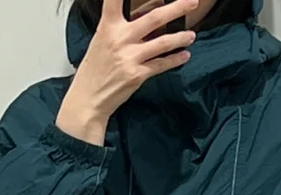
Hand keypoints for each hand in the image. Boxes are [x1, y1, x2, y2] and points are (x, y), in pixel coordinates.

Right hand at [56, 0, 198, 146]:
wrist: (88, 99)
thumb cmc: (96, 69)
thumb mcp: (103, 40)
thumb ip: (125, 25)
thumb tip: (152, 10)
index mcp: (108, 26)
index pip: (115, 0)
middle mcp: (120, 39)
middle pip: (154, 18)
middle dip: (177, 8)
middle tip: (192, 1)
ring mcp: (129, 57)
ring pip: (162, 43)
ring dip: (180, 38)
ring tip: (191, 35)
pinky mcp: (137, 75)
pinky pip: (161, 64)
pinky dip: (175, 59)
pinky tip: (184, 55)